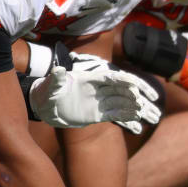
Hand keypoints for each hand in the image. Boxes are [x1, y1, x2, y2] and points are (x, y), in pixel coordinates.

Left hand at [28, 53, 160, 133]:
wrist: (45, 107)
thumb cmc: (46, 92)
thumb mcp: (49, 85)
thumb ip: (56, 79)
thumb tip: (58, 70)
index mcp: (87, 79)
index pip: (107, 77)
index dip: (120, 79)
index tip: (132, 82)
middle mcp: (95, 90)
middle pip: (117, 89)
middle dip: (128, 93)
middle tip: (139, 99)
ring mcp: (97, 102)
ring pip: (118, 102)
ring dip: (130, 105)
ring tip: (141, 110)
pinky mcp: (97, 114)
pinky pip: (113, 114)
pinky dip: (124, 115)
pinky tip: (135, 116)